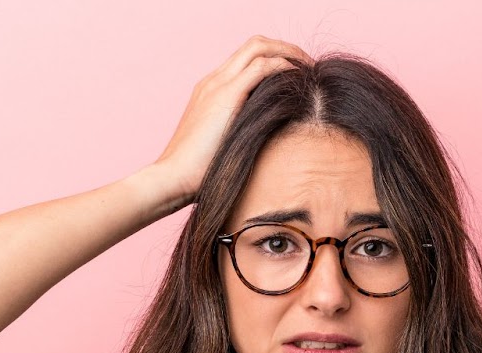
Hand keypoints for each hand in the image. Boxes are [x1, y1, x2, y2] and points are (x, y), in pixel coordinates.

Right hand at [149, 35, 312, 203]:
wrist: (172, 178)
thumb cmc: (198, 173)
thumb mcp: (224, 146)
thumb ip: (241, 134)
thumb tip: (269, 141)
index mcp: (211, 89)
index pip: (246, 59)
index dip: (274, 59)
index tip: (297, 75)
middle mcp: (214, 80)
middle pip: (254, 45)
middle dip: (286, 49)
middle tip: (309, 66)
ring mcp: (218, 84)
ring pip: (258, 48)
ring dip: (288, 53)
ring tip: (309, 69)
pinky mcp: (226, 95)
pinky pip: (261, 67)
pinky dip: (284, 67)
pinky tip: (299, 80)